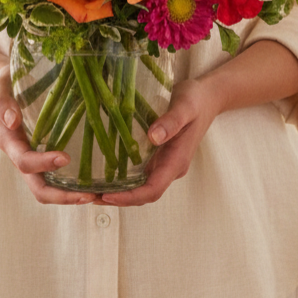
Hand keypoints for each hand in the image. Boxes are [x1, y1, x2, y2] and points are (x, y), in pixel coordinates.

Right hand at [0, 64, 95, 204]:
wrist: (5, 86)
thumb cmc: (4, 84)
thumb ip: (2, 103)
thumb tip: (12, 120)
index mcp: (10, 142)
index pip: (25, 161)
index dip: (43, 163)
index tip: (65, 157)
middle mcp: (21, 156)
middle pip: (38, 188)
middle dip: (62, 196)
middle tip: (89, 195)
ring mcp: (34, 159)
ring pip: (50, 188)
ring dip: (72, 197)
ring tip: (98, 196)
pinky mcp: (45, 157)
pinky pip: (58, 179)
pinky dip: (75, 186)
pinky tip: (97, 185)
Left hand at [99, 77, 217, 206]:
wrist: (207, 97)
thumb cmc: (196, 100)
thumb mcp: (186, 106)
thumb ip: (172, 122)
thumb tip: (153, 138)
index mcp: (177, 161)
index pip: (152, 189)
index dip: (129, 197)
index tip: (107, 195)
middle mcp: (170, 167)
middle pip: (144, 194)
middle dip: (118, 199)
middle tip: (89, 196)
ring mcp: (164, 162)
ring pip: (141, 186)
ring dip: (118, 191)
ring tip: (91, 190)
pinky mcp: (158, 155)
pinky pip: (140, 173)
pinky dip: (123, 178)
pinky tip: (105, 172)